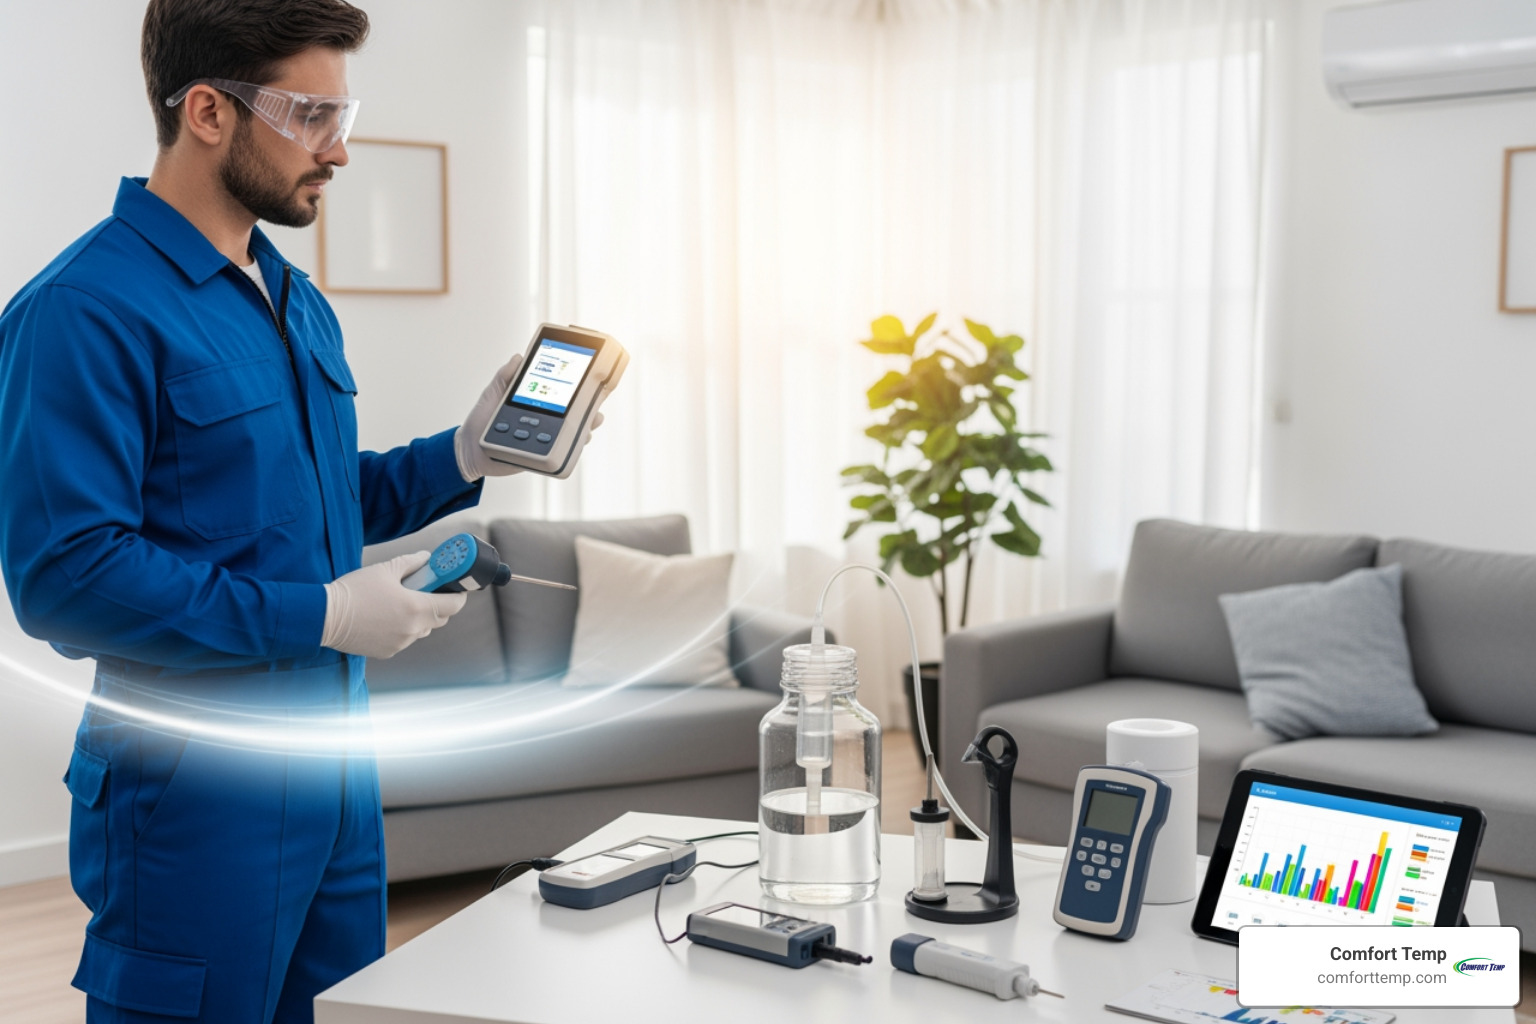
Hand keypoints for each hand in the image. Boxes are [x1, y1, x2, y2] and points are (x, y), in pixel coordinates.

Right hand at [322, 552, 467, 658]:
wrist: (325, 616)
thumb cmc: (354, 591)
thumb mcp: (385, 569)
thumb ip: (411, 563)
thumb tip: (427, 558)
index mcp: (416, 608)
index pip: (453, 606)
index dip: (458, 595)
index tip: (455, 587)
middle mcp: (412, 629)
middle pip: (440, 619)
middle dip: (439, 605)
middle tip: (428, 591)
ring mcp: (401, 643)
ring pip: (422, 631)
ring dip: (420, 618)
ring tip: (403, 603)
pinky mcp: (388, 652)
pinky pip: (405, 639)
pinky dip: (403, 629)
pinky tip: (387, 617)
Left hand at [454, 354, 606, 480]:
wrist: (469, 449)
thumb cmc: (479, 420)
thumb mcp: (491, 393)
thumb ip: (504, 376)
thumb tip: (518, 357)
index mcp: (534, 404)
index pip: (559, 395)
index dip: (575, 389)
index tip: (588, 380)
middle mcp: (542, 422)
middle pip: (571, 416)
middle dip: (588, 411)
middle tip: (597, 406)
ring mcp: (541, 439)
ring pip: (569, 435)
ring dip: (584, 429)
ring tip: (591, 423)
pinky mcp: (537, 455)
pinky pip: (557, 453)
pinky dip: (570, 448)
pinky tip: (578, 441)